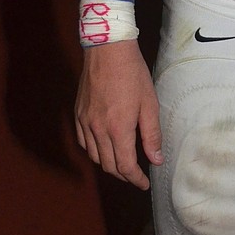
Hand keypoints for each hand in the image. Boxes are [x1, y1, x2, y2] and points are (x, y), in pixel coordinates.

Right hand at [75, 40, 162, 189]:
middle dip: (124, 175)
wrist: (107, 50)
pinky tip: (104, 147)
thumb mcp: (149, 103)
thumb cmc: (132, 74)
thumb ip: (152, 134)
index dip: (136, 179)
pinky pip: (83, 143)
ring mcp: (85, 122)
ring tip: (123, 163)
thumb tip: (156, 160)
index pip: (125, 166)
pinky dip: (94, 151)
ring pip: (95, 157)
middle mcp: (98, 130)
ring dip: (109, 165)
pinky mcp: (78, 115)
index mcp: (118, 129)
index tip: (144, 183)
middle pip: (109, 166)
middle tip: (137, 175)